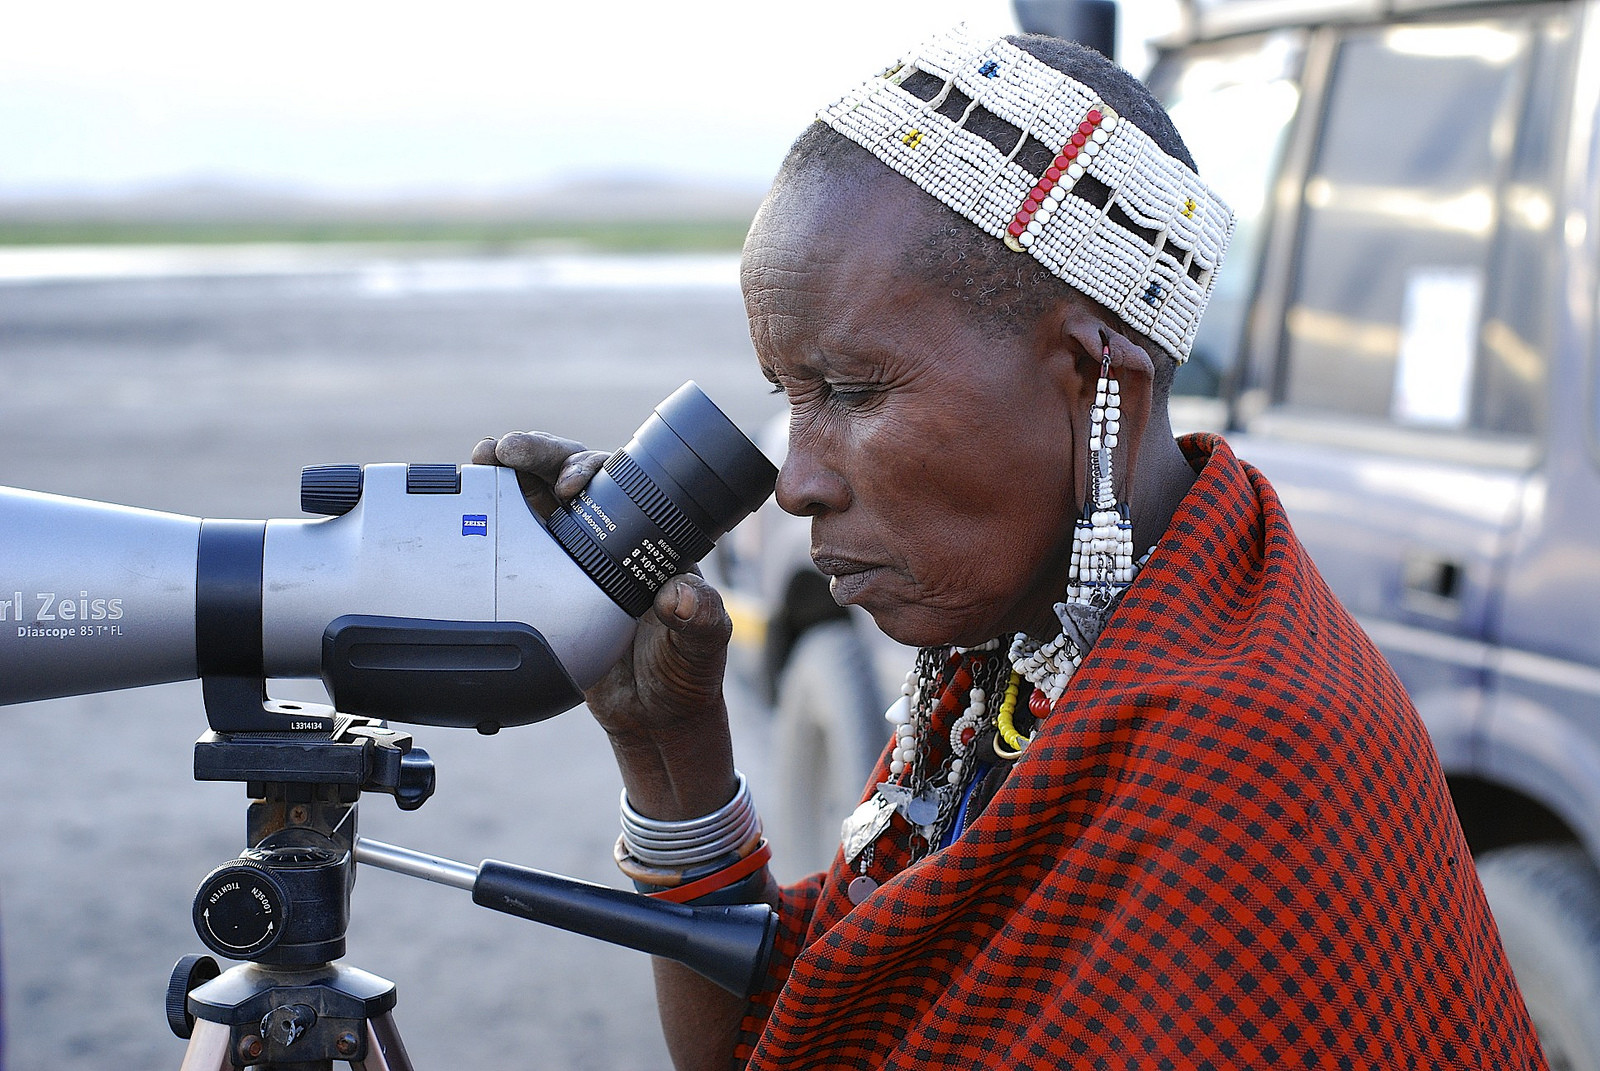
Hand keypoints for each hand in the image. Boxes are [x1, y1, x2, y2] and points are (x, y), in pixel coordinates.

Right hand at [472, 431, 736, 816]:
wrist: (651, 717)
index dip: (591, 469)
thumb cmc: (685, 674)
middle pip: (571, 478)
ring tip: (481, 458)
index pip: (620, 483)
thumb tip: (681, 593)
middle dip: (538, 456)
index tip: (571, 482)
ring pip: (538, 501)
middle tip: (507, 451)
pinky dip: (492, 518)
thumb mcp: (701, 645)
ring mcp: (575, 559)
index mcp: (653, 539)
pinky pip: (517, 542)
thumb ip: (700, 618)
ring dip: (508, 475)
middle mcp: (613, 538)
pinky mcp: (546, 584)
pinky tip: (470, 504)